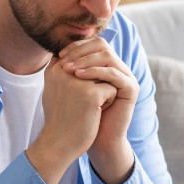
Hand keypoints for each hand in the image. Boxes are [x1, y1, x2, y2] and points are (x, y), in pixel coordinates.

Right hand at [26, 56, 116, 183]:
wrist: (58, 143)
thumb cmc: (59, 118)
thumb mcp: (53, 89)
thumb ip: (63, 70)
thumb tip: (73, 55)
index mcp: (55, 68)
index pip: (81, 57)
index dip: (87, 75)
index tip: (78, 95)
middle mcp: (64, 70)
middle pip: (96, 66)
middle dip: (96, 83)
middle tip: (82, 104)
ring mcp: (77, 81)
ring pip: (106, 76)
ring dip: (103, 91)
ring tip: (89, 107)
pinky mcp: (91, 94)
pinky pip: (112, 89)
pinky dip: (108, 102)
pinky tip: (95, 114)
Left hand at [57, 39, 138, 183]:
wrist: (95, 139)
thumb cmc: (81, 115)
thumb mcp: (72, 88)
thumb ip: (68, 70)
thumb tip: (52, 52)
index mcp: (106, 66)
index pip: (93, 44)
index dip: (76, 46)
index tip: (59, 55)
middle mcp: (118, 68)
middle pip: (102, 45)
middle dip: (80, 51)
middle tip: (64, 60)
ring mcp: (126, 77)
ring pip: (108, 57)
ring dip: (86, 60)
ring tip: (69, 68)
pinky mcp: (131, 89)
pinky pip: (114, 73)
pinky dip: (95, 72)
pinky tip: (79, 76)